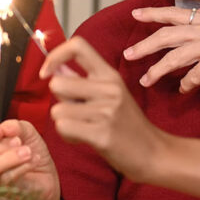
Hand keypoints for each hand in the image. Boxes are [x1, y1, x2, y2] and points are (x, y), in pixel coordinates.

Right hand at [0, 120, 61, 199]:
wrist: (46, 176)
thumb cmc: (32, 152)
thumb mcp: (27, 132)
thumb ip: (15, 126)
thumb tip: (5, 127)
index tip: (1, 131)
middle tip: (19, 142)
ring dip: (9, 158)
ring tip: (28, 152)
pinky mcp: (0, 191)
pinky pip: (4, 179)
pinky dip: (21, 167)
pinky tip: (33, 161)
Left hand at [40, 36, 162, 182]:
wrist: (153, 153)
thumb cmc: (126, 124)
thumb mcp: (110, 94)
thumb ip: (81, 80)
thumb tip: (55, 67)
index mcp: (110, 75)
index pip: (78, 45)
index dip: (55, 55)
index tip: (46, 73)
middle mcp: (110, 89)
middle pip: (57, 83)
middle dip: (60, 101)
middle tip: (78, 112)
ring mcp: (107, 111)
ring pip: (57, 110)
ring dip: (64, 121)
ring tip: (84, 127)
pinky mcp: (102, 134)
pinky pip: (63, 127)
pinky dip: (67, 135)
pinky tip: (83, 138)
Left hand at [126, 5, 199, 90]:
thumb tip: (199, 13)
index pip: (175, 13)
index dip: (153, 13)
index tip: (134, 14)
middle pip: (167, 36)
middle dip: (144, 45)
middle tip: (127, 54)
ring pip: (175, 57)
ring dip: (158, 70)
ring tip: (146, 80)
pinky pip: (195, 75)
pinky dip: (186, 83)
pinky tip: (181, 90)